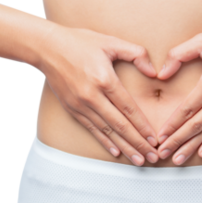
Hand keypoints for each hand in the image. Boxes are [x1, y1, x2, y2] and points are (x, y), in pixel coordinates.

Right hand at [36, 26, 159, 165]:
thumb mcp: (110, 42)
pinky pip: (91, 129)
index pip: (128, 108)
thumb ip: (136, 53)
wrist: (46, 48)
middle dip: (138, 143)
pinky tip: (116, 152)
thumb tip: (154, 72)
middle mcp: (92, 96)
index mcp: (104, 79)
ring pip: (107, 131)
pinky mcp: (72, 108)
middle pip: (120, 125)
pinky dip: (105, 141)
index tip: (155, 139)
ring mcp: (80, 105)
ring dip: (124, 147)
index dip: (142, 126)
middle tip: (153, 157)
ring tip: (139, 160)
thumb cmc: (80, 42)